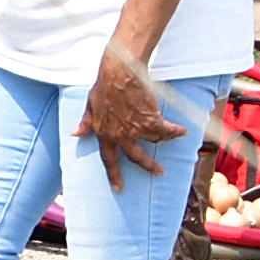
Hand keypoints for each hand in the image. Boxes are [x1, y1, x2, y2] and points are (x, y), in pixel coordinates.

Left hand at [83, 53, 187, 190]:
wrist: (119, 72)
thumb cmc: (104, 84)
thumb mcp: (90, 104)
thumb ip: (86, 121)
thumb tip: (75, 133)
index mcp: (104, 133)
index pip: (108, 159)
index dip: (113, 174)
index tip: (118, 188)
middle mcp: (119, 135)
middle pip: (135, 157)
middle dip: (148, 166)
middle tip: (158, 172)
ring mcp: (135, 129)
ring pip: (153, 141)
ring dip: (164, 137)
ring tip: (174, 135)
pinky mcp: (150, 121)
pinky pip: (166, 131)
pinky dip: (175, 131)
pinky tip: (183, 131)